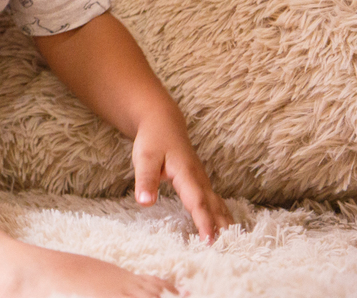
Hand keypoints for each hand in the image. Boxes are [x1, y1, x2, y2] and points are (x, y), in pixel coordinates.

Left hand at [132, 117, 233, 242]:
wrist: (163, 124)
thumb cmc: (153, 141)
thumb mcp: (143, 158)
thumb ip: (145, 180)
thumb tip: (145, 203)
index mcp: (186, 174)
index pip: (197, 203)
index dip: (204, 222)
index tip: (209, 242)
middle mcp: (199, 179)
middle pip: (214, 207)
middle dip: (221, 229)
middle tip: (228, 251)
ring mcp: (203, 181)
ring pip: (218, 205)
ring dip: (226, 224)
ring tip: (232, 245)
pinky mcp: (201, 183)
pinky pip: (216, 202)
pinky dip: (223, 216)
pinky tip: (227, 228)